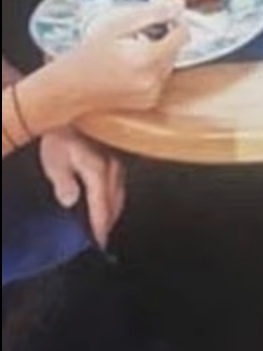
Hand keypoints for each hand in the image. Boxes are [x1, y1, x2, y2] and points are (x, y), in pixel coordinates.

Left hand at [38, 127, 125, 247]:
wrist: (70, 110)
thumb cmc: (59, 135)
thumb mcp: (54, 160)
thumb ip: (64, 182)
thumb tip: (72, 201)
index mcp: (97, 169)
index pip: (102, 203)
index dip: (100, 224)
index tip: (99, 240)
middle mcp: (112, 166)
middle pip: (115, 199)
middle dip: (110, 220)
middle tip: (104, 237)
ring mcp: (117, 159)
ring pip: (120, 190)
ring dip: (115, 208)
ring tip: (108, 221)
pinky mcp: (117, 154)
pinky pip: (119, 180)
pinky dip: (116, 194)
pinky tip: (111, 197)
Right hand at [61, 1, 187, 114]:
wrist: (67, 89)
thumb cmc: (87, 55)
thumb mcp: (116, 26)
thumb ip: (151, 14)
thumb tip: (177, 7)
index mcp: (148, 58)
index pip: (182, 35)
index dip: (175, 23)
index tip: (165, 18)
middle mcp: (153, 78)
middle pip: (176, 50)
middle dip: (164, 39)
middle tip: (139, 36)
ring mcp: (152, 93)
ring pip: (170, 64)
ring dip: (159, 55)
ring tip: (132, 53)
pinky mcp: (148, 102)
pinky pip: (161, 79)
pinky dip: (152, 71)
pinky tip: (131, 68)